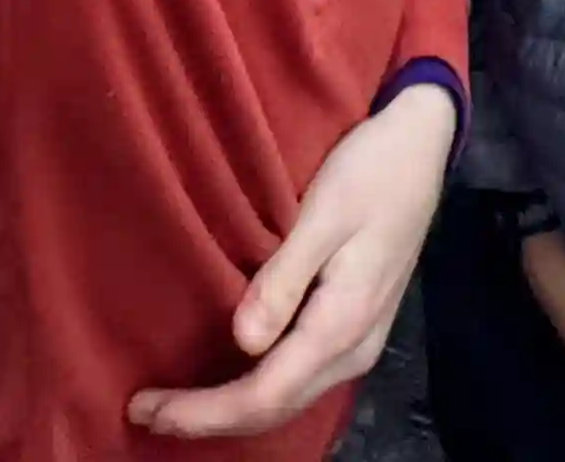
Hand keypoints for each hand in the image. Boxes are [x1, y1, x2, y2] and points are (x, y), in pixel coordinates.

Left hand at [127, 82, 457, 437]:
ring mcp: (358, 341)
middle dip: (209, 419)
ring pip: (288, 399)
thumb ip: (284, 279)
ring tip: (173, 405)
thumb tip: (242, 342)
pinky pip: (299, 378)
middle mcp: (353, 348)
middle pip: (275, 409)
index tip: (145, 407)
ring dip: (230, 410)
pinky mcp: (354, 326)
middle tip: (143, 412)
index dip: (204, 411)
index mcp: (342, 324)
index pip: (265, 394)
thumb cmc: (370, 170)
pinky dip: (256, 390)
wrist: (421, 146)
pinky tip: (225, 378)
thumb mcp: (323, 214)